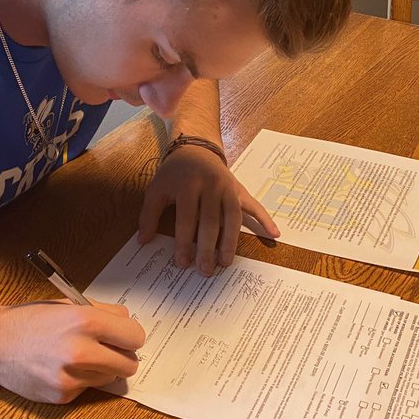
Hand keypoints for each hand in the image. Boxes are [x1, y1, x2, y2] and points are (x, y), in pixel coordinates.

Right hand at [0, 300, 144, 403]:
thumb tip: (128, 322)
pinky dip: (82, 379)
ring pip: (111, 378)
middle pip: (130, 363)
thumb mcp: (67, 304)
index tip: (124, 336)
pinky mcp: (63, 395)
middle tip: (108, 349)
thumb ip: (102, 312)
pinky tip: (62, 368)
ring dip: (103, 368)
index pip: (135, 336)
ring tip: (80, 356)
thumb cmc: (30, 320)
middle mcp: (80, 350)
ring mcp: (71, 376)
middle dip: (122, 356)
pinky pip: (89, 388)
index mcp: (85, 321)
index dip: (130, 336)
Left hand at [138, 146, 279, 275]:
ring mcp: (228, 188)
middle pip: (211, 222)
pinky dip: (265, 219)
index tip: (183, 263)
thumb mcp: (156, 189)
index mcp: (188, 185)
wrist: (195, 148)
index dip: (184, 242)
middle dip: (207, 248)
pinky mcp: (239, 190)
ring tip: (226, 262)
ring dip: (230, 242)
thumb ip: (148, 214)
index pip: (187, 219)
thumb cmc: (174, 173)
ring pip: (232, 218)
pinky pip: (254, 206)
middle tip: (205, 270)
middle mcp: (211, 186)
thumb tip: (143, 241)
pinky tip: (274, 234)